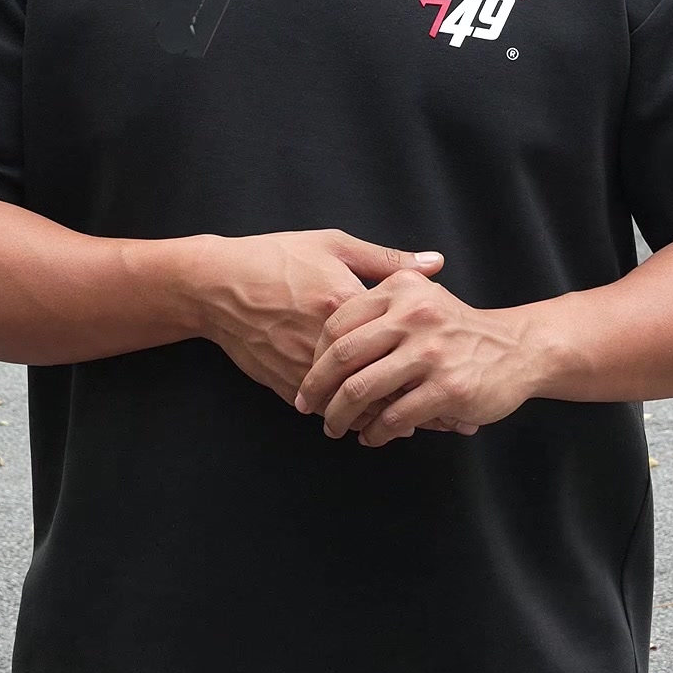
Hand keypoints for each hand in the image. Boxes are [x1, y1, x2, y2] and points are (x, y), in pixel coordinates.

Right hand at [190, 231, 443, 406]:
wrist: (215, 284)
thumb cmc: (276, 257)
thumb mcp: (333, 246)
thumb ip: (387, 260)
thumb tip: (437, 262)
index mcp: (344, 303)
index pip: (397, 342)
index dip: (429, 362)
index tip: (457, 372)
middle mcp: (326, 340)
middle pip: (381, 382)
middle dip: (417, 402)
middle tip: (452, 419)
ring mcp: (303, 366)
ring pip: (355, 405)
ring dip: (386, 418)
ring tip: (420, 426)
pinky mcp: (284, 382)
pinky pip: (325, 410)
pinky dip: (351, 418)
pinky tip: (373, 420)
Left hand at [295, 273, 535, 446]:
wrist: (517, 349)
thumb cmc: (457, 328)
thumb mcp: (420, 295)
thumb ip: (379, 300)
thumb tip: (320, 326)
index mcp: (401, 291)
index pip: (338, 323)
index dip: (316, 355)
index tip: (307, 377)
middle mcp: (414, 316)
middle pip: (344, 356)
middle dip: (317, 388)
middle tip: (307, 407)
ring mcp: (431, 353)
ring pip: (363, 390)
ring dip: (340, 416)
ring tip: (334, 428)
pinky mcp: (448, 388)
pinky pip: (394, 417)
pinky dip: (375, 432)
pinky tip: (370, 437)